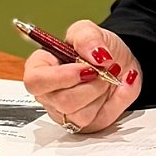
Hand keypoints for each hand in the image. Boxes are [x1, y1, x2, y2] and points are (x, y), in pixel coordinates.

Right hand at [22, 20, 141, 133]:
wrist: (119, 62)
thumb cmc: (96, 49)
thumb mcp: (89, 31)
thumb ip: (87, 37)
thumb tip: (94, 54)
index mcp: (40, 68)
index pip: (35, 81)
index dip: (61, 77)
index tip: (87, 69)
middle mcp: (48, 94)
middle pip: (62, 101)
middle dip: (91, 85)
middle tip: (103, 70)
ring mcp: (64, 112)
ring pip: (81, 115)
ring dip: (102, 93)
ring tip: (106, 78)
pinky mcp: (83, 124)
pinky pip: (98, 120)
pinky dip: (113, 103)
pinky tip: (112, 91)